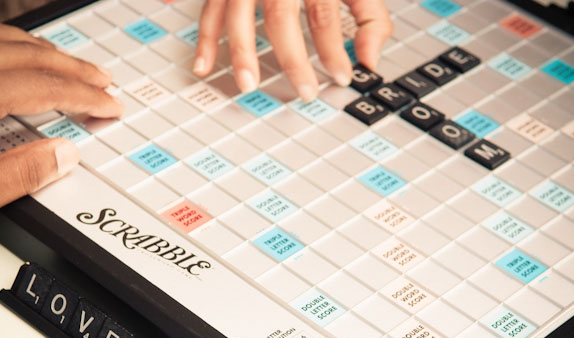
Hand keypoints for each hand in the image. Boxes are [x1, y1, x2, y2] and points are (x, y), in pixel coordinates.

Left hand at [0, 22, 122, 247]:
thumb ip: (19, 177)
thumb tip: (63, 155)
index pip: (42, 86)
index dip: (84, 96)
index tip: (108, 106)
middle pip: (28, 53)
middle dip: (73, 68)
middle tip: (102, 82)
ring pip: (0, 36)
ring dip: (44, 50)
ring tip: (71, 65)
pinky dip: (7, 43)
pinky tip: (15, 54)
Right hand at [193, 0, 391, 101]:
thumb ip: (369, 18)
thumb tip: (369, 61)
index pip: (323, 15)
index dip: (333, 49)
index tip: (342, 77)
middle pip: (281, 17)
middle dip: (293, 59)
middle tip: (305, 92)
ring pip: (239, 13)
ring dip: (242, 52)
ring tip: (249, 85)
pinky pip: (209, 10)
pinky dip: (205, 39)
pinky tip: (204, 66)